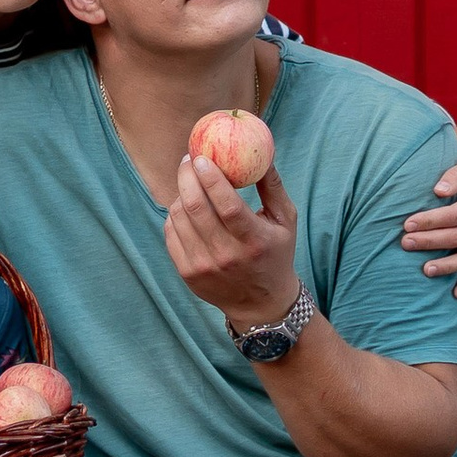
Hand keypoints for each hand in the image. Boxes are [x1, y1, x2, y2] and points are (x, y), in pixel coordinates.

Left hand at [166, 155, 302, 326]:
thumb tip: (262, 152)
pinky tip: (185, 207)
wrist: (261, 304)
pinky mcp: (187, 274)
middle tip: (189, 160)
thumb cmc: (276, 253)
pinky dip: (175, 215)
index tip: (202, 157)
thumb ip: (273, 185)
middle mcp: (226, 256)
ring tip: (190, 184)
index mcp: (254, 241)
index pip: (228, 206)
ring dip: (181, 194)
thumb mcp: (285, 220)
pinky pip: (171, 233)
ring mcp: (203, 267)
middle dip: (187, 177)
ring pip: (179, 218)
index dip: (211, 178)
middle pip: (196, 208)